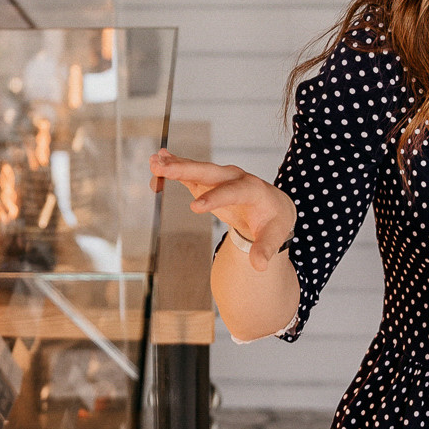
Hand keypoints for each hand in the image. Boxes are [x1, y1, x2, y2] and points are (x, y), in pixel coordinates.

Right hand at [149, 149, 296, 269]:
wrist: (272, 205)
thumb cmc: (272, 221)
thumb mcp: (274, 236)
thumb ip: (265, 249)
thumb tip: (259, 266)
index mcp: (252, 190)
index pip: (231, 192)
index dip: (214, 198)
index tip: (195, 207)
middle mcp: (234, 177)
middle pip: (208, 171)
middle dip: (186, 168)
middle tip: (164, 167)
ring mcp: (220, 177)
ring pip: (196, 168)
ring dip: (174, 165)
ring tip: (154, 162)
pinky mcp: (208, 181)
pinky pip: (189, 173)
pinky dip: (173, 168)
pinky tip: (156, 164)